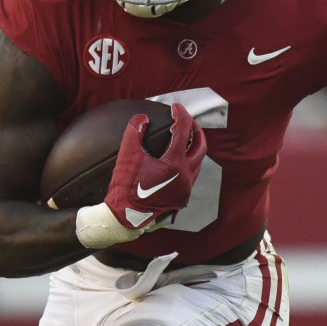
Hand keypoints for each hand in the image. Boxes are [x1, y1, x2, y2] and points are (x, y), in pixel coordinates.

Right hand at [103, 102, 206, 229]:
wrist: (126, 219)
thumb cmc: (125, 188)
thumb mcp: (126, 156)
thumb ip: (134, 132)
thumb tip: (142, 117)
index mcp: (175, 163)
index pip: (183, 130)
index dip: (180, 115)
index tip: (176, 106)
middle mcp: (186, 176)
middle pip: (201, 146)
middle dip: (196, 130)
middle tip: (188, 121)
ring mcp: (186, 188)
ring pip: (198, 163)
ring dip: (193, 148)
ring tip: (184, 139)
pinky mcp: (183, 198)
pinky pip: (191, 176)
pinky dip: (188, 164)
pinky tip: (176, 162)